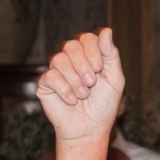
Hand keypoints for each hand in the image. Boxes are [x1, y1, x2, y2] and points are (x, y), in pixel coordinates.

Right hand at [36, 30, 124, 144]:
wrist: (89, 129)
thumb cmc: (103, 105)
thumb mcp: (114, 79)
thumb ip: (111, 55)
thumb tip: (106, 30)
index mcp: (89, 55)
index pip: (87, 38)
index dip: (93, 52)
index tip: (99, 70)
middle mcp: (71, 59)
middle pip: (71, 45)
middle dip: (84, 66)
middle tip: (91, 84)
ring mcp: (57, 70)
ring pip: (59, 59)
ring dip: (75, 80)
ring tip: (83, 95)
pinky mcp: (45, 83)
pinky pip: (51, 76)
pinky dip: (65, 90)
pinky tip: (71, 100)